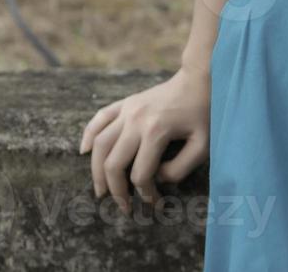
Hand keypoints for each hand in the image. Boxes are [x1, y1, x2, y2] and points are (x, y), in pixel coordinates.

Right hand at [78, 65, 210, 212]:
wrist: (198, 79)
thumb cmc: (203, 113)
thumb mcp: (202, 145)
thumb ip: (180, 168)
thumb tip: (157, 178)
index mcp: (156, 131)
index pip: (141, 174)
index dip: (146, 195)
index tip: (156, 204)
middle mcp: (135, 120)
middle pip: (113, 164)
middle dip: (116, 191)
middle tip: (124, 207)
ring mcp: (127, 110)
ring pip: (100, 145)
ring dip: (96, 171)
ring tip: (101, 191)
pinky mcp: (124, 103)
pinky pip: (99, 119)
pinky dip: (89, 135)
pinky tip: (85, 152)